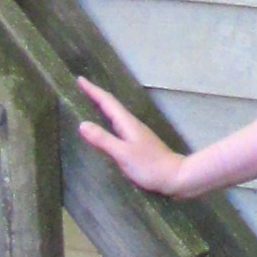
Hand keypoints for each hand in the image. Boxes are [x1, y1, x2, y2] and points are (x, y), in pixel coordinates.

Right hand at [75, 77, 192, 195]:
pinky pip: (118, 125)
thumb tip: (82, 124)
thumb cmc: (149, 165)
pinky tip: (108, 126)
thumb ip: (103, 139)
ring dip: (103, 106)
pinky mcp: (138, 143)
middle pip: (111, 105)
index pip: (107, 102)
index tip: (80, 79)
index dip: (92, 90)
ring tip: (90, 102)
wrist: (176, 177)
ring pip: (115, 115)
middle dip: (96, 95)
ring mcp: (136, 133)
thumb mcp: (122, 153)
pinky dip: (109, 120)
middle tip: (82, 87)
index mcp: (127, 123)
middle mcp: (131, 124)